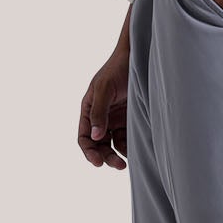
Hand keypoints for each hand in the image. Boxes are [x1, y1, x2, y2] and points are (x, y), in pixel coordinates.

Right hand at [79, 45, 128, 169]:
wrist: (138, 57)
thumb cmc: (118, 69)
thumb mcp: (105, 89)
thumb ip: (99, 112)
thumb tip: (94, 137)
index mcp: (89, 109)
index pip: (84, 137)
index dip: (89, 151)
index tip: (98, 162)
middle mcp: (101, 117)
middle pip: (98, 144)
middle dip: (105, 156)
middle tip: (119, 165)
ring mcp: (115, 119)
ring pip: (113, 144)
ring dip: (118, 154)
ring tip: (127, 161)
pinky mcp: (130, 119)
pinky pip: (127, 137)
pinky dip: (129, 146)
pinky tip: (136, 150)